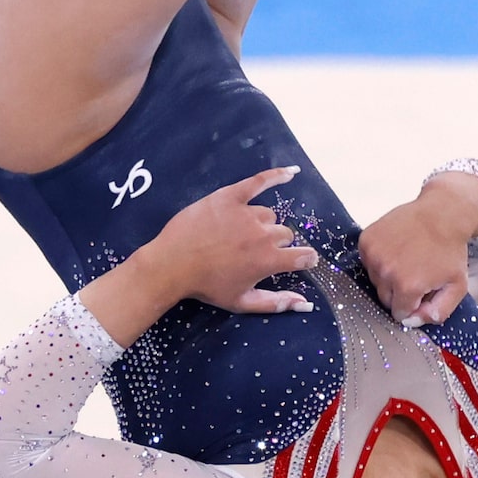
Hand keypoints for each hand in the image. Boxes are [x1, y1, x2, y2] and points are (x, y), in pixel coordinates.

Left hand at [78, 168, 319, 346]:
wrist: (172, 264)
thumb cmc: (206, 286)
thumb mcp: (241, 302)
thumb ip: (276, 303)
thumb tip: (305, 304)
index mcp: (268, 261)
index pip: (302, 256)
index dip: (306, 259)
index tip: (304, 259)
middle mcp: (263, 235)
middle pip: (284, 234)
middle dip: (275, 243)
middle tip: (252, 251)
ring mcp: (247, 213)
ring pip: (267, 215)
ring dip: (261, 224)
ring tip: (238, 234)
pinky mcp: (231, 196)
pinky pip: (258, 182)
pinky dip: (275, 176)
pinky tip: (290, 173)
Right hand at [359, 171, 477, 329]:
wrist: (441, 212)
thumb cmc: (450, 250)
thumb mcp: (457, 286)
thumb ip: (439, 311)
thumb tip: (413, 321)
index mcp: (407, 286)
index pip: (399, 313)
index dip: (413, 305)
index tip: (423, 291)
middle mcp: (386, 272)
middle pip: (386, 298)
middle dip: (401, 292)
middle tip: (417, 274)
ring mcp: (373, 255)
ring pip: (375, 281)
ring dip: (389, 275)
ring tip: (408, 258)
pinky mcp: (366, 241)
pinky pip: (368, 262)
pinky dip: (380, 259)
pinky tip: (397, 249)